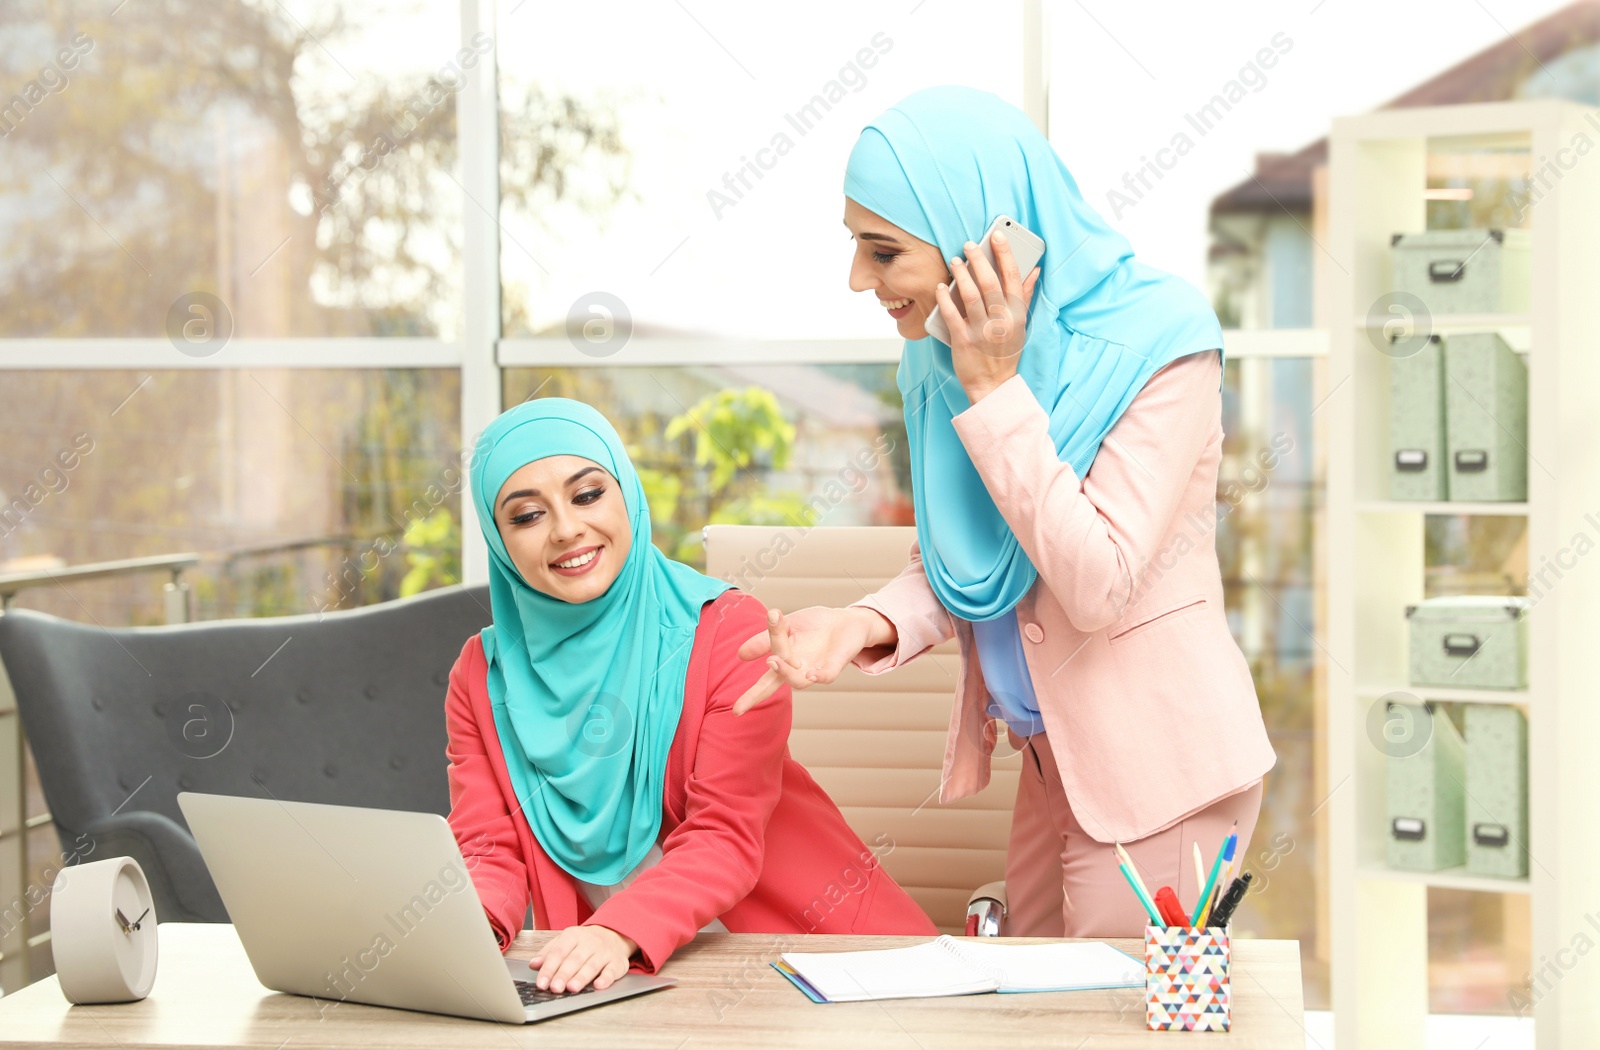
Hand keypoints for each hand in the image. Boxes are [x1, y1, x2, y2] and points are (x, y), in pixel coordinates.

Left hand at [529, 924, 636, 992]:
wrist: (615, 933)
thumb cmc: (585, 942)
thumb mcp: (566, 941)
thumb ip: (549, 952)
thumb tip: (533, 965)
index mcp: (573, 935)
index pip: (559, 952)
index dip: (549, 968)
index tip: (541, 983)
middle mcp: (590, 942)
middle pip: (574, 959)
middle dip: (564, 974)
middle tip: (554, 988)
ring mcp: (605, 952)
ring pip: (592, 965)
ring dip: (581, 977)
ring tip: (571, 988)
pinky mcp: (618, 962)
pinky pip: (612, 970)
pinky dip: (606, 978)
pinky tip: (598, 985)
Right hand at [732, 605, 894, 714]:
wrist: (844, 620)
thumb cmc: (814, 625)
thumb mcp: (786, 626)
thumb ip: (766, 639)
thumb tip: (740, 655)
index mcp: (784, 662)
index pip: (763, 682)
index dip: (750, 697)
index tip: (736, 711)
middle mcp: (798, 670)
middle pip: (776, 684)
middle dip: (760, 694)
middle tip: (746, 692)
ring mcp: (815, 669)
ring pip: (798, 681)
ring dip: (786, 673)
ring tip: (773, 660)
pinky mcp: (834, 665)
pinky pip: (826, 676)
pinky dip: (819, 676)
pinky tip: (810, 673)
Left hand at [935, 229, 1040, 403]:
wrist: (993, 385)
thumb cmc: (1006, 352)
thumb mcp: (1021, 324)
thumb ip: (1025, 296)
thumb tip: (1034, 270)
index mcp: (1016, 314)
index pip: (1013, 277)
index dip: (1005, 253)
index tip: (996, 235)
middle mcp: (1001, 321)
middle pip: (990, 282)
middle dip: (978, 259)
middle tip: (968, 245)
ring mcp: (982, 331)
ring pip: (970, 295)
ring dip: (961, 274)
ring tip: (954, 261)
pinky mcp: (964, 341)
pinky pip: (952, 315)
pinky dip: (945, 298)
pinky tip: (941, 287)